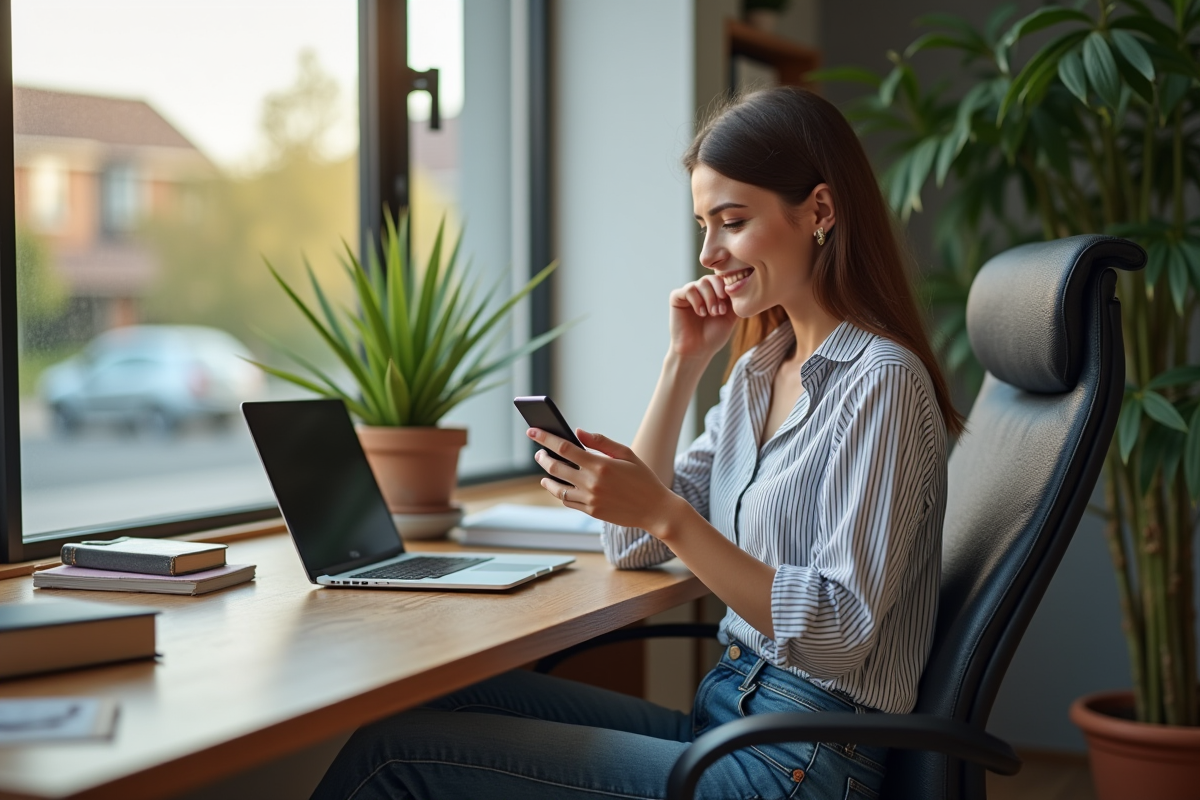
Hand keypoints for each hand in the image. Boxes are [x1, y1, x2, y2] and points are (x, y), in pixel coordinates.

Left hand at [528, 427, 685, 535]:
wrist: (655, 509)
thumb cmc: (643, 478)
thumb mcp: (627, 454)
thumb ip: (601, 442)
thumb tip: (578, 432)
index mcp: (600, 465)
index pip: (564, 448)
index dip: (545, 438)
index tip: (532, 431)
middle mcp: (592, 483)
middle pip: (555, 467)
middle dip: (542, 457)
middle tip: (538, 453)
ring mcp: (590, 499)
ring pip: (558, 488)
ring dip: (547, 478)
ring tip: (545, 472)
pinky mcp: (591, 512)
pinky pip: (568, 501)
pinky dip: (560, 492)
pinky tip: (558, 486)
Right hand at [668, 275, 737, 363]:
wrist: (697, 350)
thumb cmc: (714, 336)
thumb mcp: (730, 316)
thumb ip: (735, 300)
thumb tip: (742, 285)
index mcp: (714, 292)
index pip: (722, 278)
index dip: (727, 288)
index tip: (729, 304)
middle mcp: (701, 290)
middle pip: (712, 278)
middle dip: (718, 292)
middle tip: (720, 311)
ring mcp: (689, 293)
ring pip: (701, 283)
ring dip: (709, 298)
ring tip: (711, 314)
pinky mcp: (677, 298)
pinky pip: (688, 289)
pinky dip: (697, 300)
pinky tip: (701, 313)